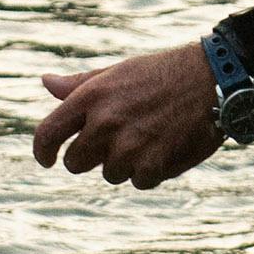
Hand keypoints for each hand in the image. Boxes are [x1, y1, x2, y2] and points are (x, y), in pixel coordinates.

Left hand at [32, 40, 223, 190]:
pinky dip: (149, 172)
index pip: (48, 133)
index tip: (47, 159)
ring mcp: (128, 145)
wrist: (211, 80)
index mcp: (91, 96)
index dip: (42, 151)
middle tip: (114, 142)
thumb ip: (80, 85)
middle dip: (90, 157)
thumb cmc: (162, 73)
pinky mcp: (152, 164)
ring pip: (109, 174)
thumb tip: (47, 82)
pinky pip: (138, 182)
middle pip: (75, 163)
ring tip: (148, 137)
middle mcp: (104, 122)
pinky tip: (165, 148)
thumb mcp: (117, 72)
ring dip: (125, 164)